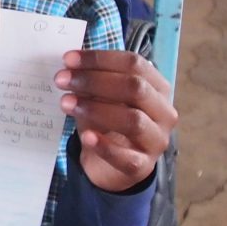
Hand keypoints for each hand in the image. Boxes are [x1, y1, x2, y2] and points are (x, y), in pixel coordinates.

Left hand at [55, 49, 176, 193]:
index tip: (68, 59)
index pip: (134, 64)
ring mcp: (157, 140)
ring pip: (133, 120)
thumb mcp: (101, 98)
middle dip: (95, 81)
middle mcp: (164, 112)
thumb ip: (92, 82)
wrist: (110, 164)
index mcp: (158, 87)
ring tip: (66, 104)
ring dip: (96, 110)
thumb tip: (70, 68)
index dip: (100, 59)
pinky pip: (126, 157)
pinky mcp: (143, 166)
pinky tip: (86, 137)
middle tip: (62, 80)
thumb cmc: (108, 122)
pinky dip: (105, 146)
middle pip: (135, 88)